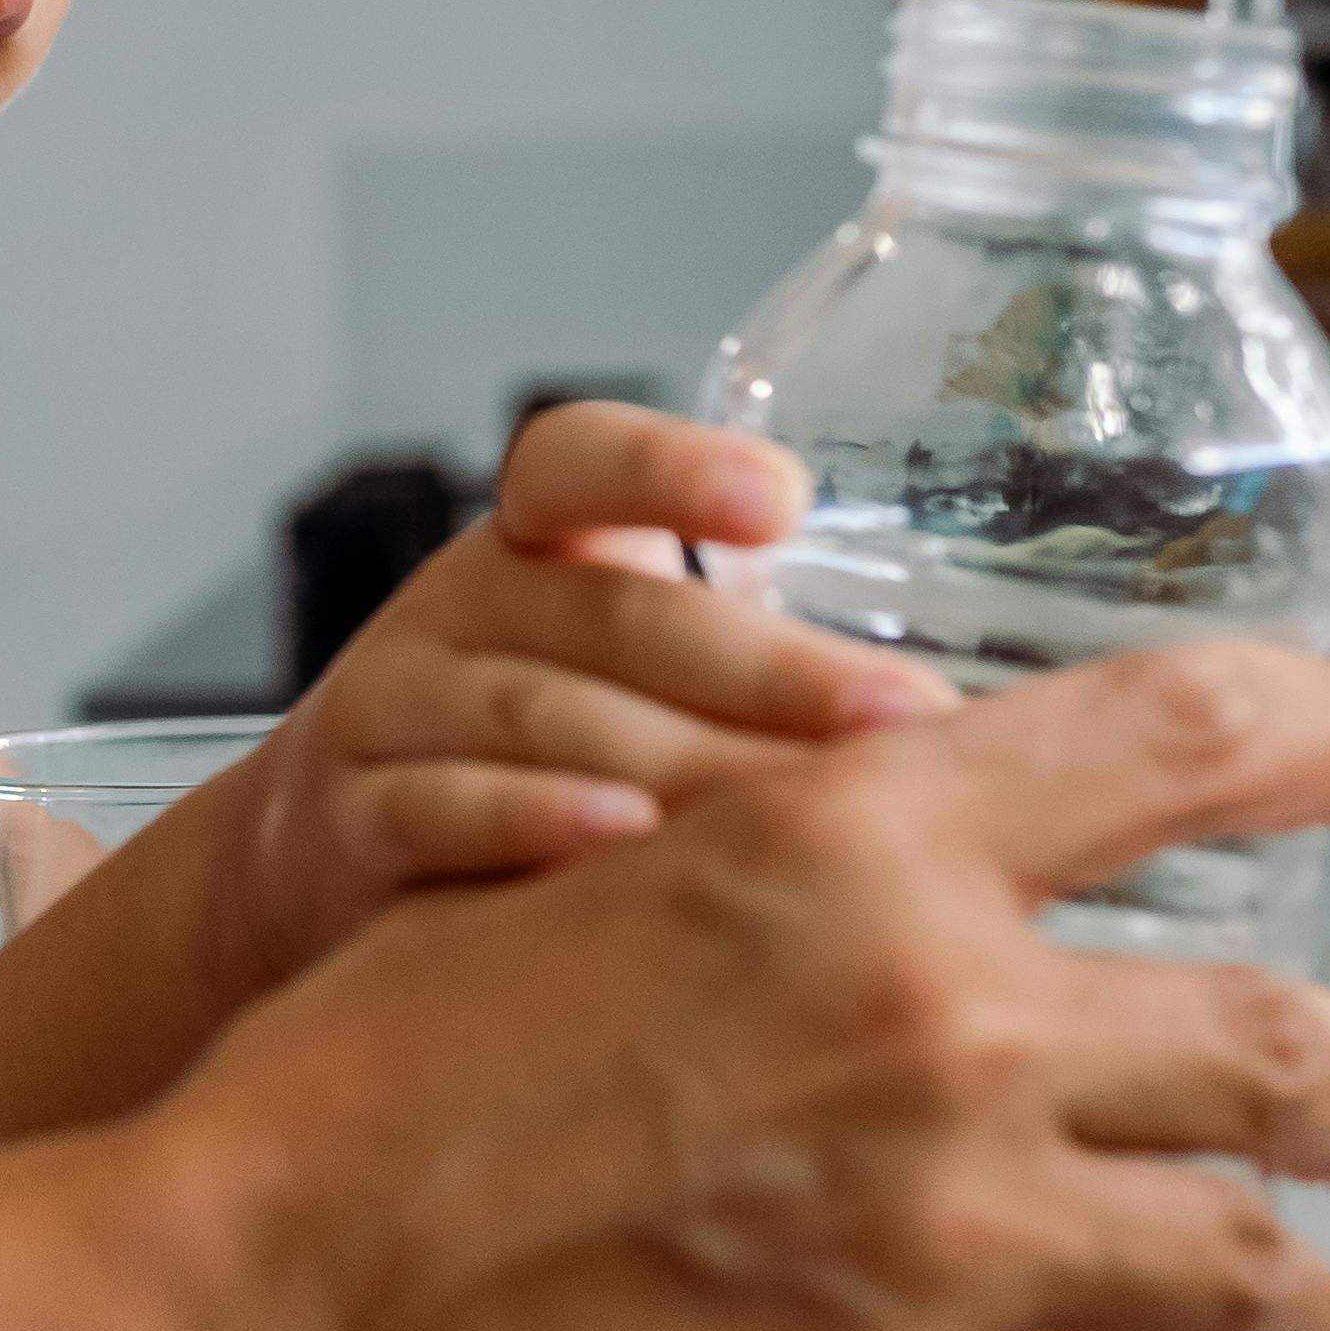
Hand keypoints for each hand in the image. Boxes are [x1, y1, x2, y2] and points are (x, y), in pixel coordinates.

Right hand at [178, 641, 1329, 1330]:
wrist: (240, 1328)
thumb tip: (863, 854)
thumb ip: (764, 878)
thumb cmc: (353, 1107)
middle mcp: (942, 1031)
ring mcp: (943, 1257)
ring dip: (1287, 1314)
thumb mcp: (573, 890)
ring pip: (1259, 1278)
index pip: (1183, 736)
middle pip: (1288, 1044)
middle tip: (1324, 1117)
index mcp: (856, 851)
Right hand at [182, 404, 940, 1006]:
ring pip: (542, 713)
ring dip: (682, 757)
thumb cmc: (534, 769)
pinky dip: (531, 820)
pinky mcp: (350, 820)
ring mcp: (394, 707)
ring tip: (809, 816)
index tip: (781, 500)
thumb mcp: (621, 685)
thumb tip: (1010, 731)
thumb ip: (758, 674)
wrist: (319, 870)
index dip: (673, 466)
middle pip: (613, 611)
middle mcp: (460, 607)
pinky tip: (624, 844)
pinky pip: (438, 806)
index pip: (581, 460)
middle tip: (909, 721)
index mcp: (537, 548)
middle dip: (770, 666)